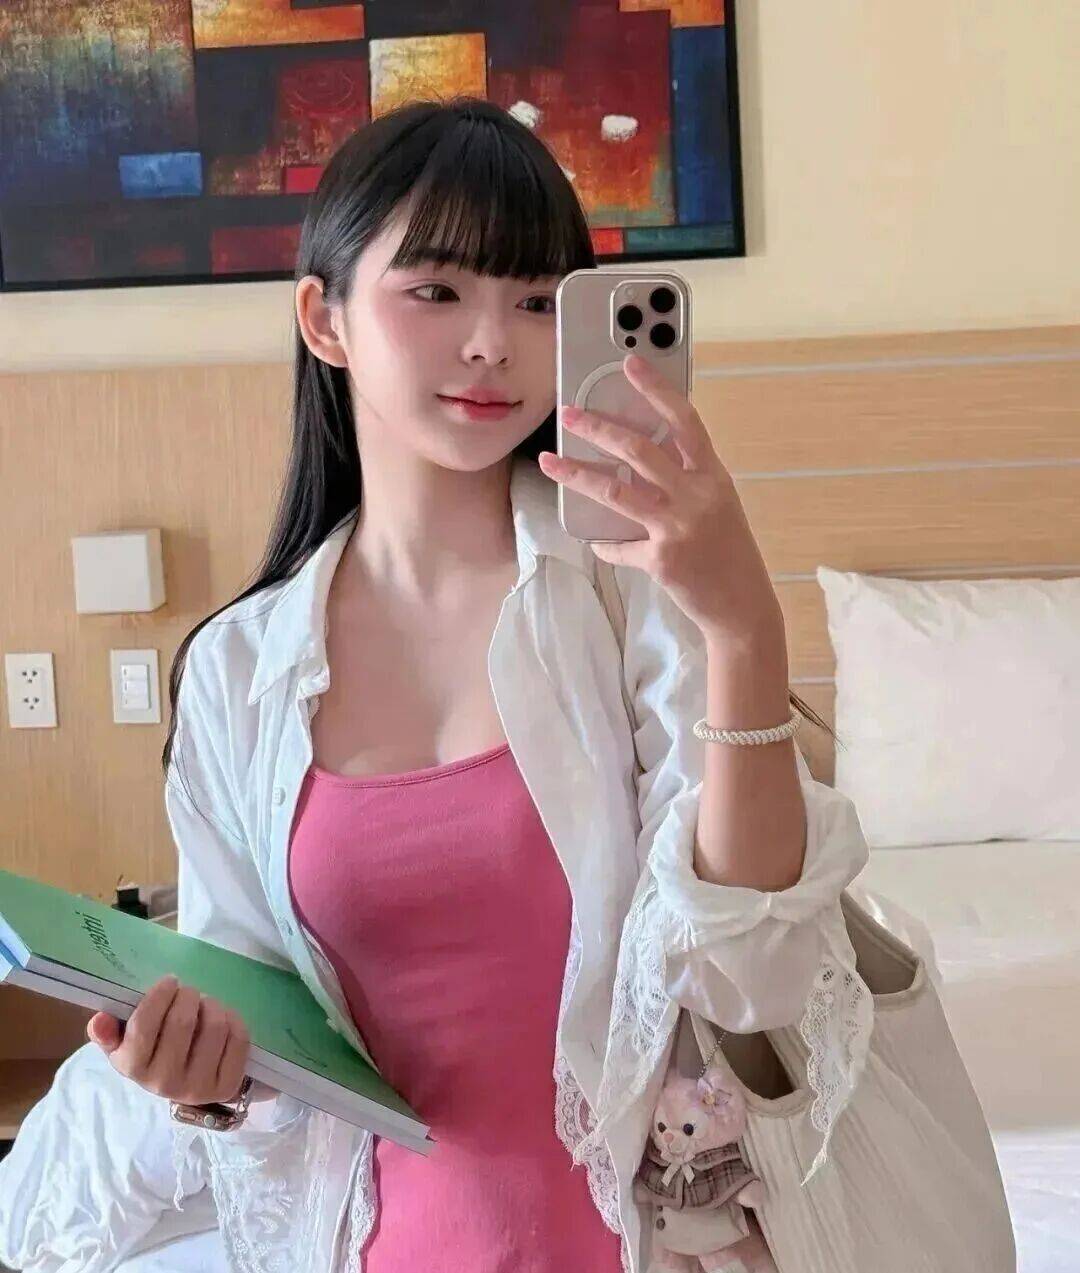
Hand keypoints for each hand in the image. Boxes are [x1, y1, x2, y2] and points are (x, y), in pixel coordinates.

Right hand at [87, 974, 251, 1106]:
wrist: (188, 1082)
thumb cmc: (154, 1052)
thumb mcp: (126, 1043)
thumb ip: (109, 1030)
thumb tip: (99, 1021)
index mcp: (133, 1068)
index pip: (143, 1027)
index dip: (159, 996)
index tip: (169, 981)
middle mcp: (164, 1084)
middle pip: (182, 1022)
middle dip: (188, 995)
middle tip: (188, 992)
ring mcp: (198, 1088)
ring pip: (214, 1026)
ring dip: (211, 1005)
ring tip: (204, 1006)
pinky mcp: (228, 1086)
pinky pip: (238, 1037)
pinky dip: (233, 1019)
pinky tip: (223, 1021)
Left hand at [538, 352, 784, 647]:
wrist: (742, 606)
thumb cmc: (727, 554)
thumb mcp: (717, 506)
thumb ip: (685, 481)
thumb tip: (637, 460)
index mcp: (713, 476)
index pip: (685, 421)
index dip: (657, 389)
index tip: (630, 364)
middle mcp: (698, 496)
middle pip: (640, 449)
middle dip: (598, 428)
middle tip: (568, 414)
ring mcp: (679, 527)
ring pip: (616, 491)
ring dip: (577, 474)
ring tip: (550, 461)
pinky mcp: (662, 558)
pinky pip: (618, 546)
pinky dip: (603, 545)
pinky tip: (595, 542)